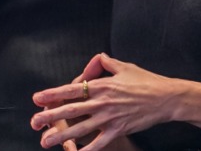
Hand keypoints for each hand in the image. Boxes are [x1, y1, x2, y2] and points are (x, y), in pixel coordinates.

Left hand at [31, 53, 175, 150]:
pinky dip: (87, 150)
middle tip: (34, 122)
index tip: (37, 98)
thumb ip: (105, 63)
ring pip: (80, 128)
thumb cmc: (145, 81)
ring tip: (45, 141)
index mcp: (101, 86)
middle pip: (70, 110)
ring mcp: (109, 118)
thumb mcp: (124, 66)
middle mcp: (102, 102)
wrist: (165, 98)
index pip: (71, 89)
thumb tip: (96, 58)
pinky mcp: (118, 130)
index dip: (53, 94)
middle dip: (50, 117)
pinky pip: (99, 142)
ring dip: (61, 136)